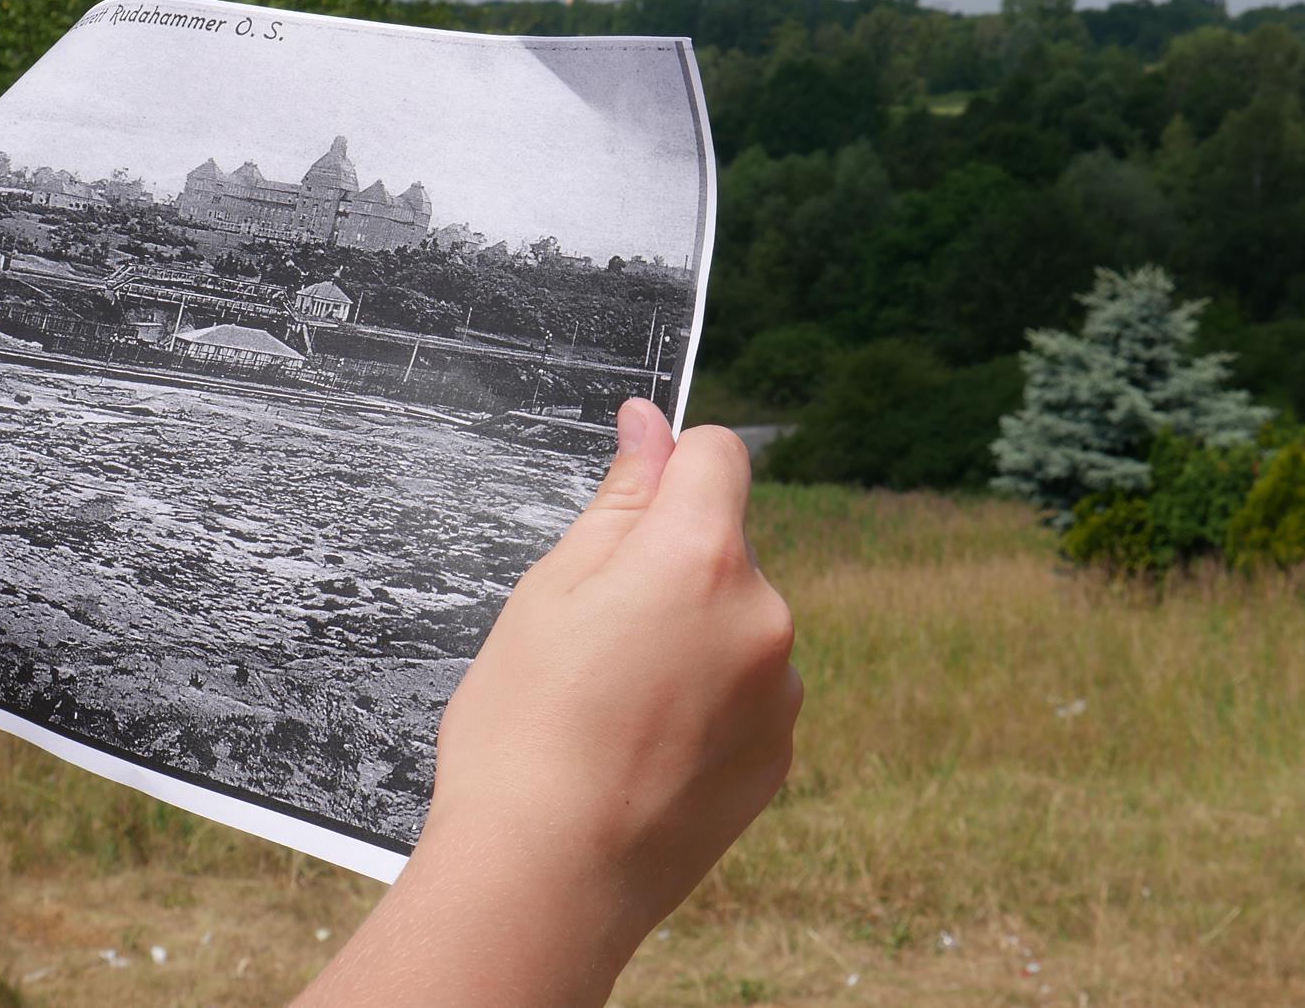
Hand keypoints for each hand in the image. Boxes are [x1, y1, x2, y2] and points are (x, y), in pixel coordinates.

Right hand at [298, 401, 799, 1007]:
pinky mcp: (778, 754)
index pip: (718, 455)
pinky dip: (707, 701)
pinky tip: (642, 745)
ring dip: (693, 636)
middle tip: (593, 632)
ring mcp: (779, 691)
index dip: (670, 463)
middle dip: (671, 565)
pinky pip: (747, 692)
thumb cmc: (525, 730)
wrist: (545, 879)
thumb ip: (620, 499)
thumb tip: (652, 424)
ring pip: (735, 622)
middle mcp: (762, 615)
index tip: (632, 494)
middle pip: (723, 545)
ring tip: (613, 703)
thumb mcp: (551, 590)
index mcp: (701, 557)